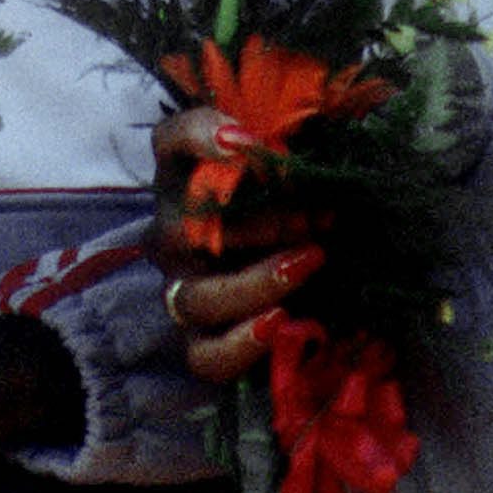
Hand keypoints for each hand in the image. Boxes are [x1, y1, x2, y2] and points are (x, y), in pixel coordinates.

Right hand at [146, 105, 322, 383]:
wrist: (315, 271)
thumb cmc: (303, 212)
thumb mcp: (300, 172)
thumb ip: (285, 142)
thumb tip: (255, 139)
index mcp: (189, 180)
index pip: (172, 141)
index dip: (200, 136)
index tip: (246, 140)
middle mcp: (175, 235)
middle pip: (185, 229)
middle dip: (260, 222)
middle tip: (319, 216)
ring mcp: (183, 292)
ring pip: (197, 297)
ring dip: (256, 281)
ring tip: (308, 263)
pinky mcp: (201, 344)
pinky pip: (205, 355)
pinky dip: (240, 343)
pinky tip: (280, 322)